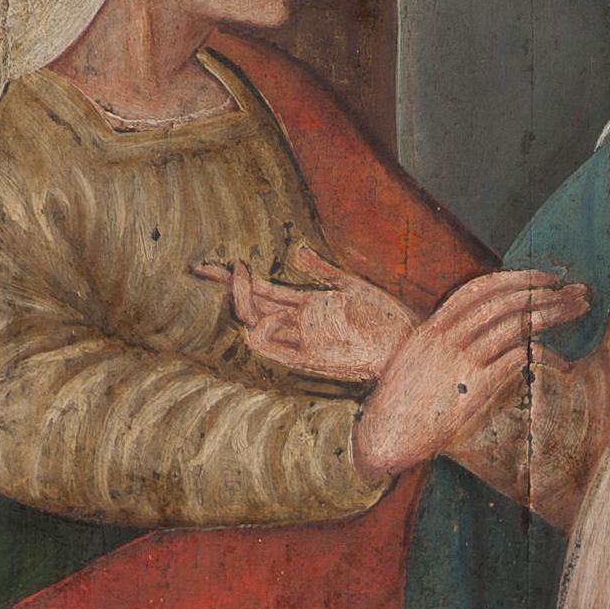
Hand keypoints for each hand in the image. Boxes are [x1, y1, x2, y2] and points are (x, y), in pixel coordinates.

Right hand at [192, 243, 413, 382]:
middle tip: (215, 267)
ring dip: (241, 300)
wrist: (406, 345)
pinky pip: (271, 346)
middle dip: (227, 287)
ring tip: (244, 276)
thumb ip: (324, 271)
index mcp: (305, 306)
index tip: (203, 266)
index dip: (231, 280)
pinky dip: (264, 327)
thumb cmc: (385, 318)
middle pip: (249, 306)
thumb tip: (298, 252)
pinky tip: (272, 311)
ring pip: (253, 323)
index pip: (260, 292)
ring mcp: (300, 339)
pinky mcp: (307, 357)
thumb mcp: (352, 287)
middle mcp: (298, 324)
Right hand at [352, 270, 587, 481]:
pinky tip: (563, 363)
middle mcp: (446, 339)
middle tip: (574, 292)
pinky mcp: (473, 389)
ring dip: (551, 315)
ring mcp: (459, 362)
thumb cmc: (402, 405)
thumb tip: (474, 333)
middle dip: (543, 292)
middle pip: (503, 302)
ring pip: (515, 325)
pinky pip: (517, 361)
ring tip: (577, 312)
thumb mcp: (416, 361)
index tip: (543, 278)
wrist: (382, 437)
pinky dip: (545, 356)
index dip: (515, 278)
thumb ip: (442, 342)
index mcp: (431, 328)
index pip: (478, 289)